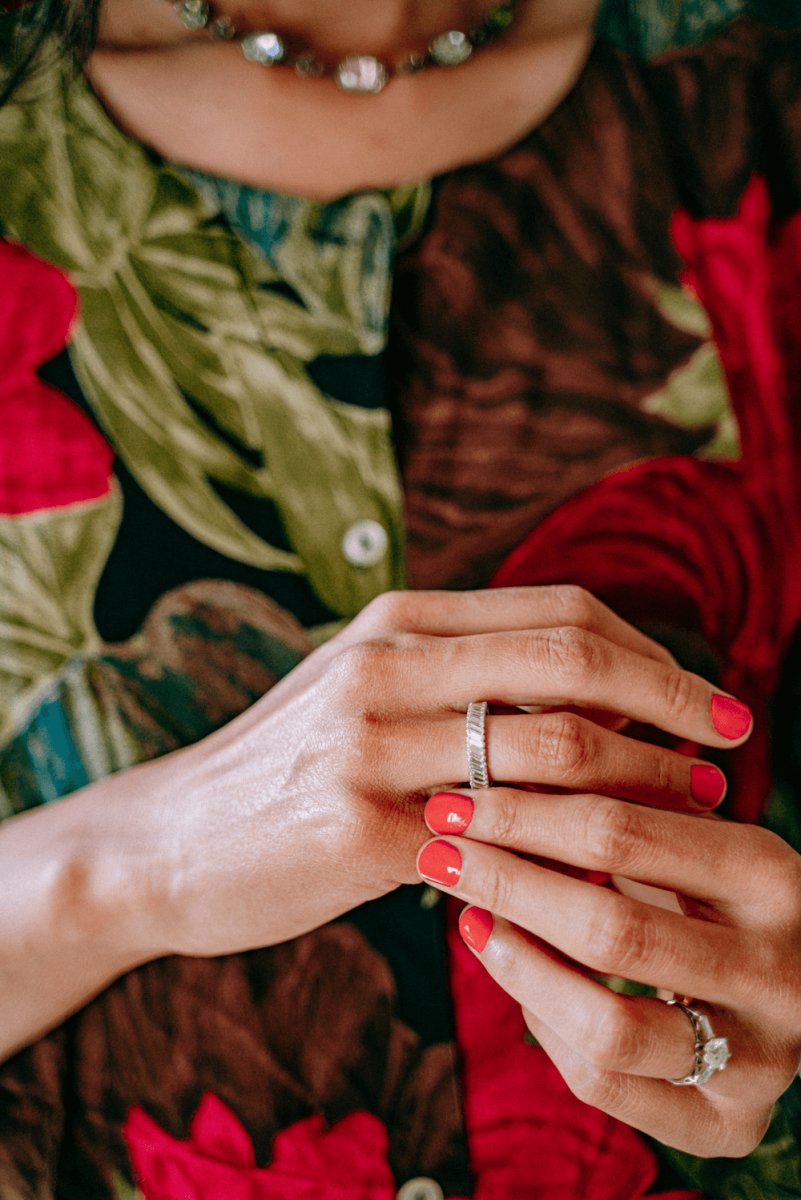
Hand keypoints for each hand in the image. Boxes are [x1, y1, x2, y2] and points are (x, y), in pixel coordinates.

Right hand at [167, 585, 749, 957]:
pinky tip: (609, 877)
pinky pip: (502, 841)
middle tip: (736, 734)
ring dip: (643, 779)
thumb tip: (592, 697)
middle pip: (570, 659)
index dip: (651, 649)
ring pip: (550, 748)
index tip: (708, 690)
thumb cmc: (287, 769)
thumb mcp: (367, 691)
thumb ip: (463, 678)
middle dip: (673, 696)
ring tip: (693, 804)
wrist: (166, 842)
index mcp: (397, 622)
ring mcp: (369, 745)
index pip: (559, 613)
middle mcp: (385, 665)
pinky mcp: (360, 832)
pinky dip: (573, 855)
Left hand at [416, 788, 800, 1156]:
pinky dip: (547, 1030)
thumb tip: (497, 763)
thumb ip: (622, 803)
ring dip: (518, 965)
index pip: (623, 835)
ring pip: (608, 1025)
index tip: (455, 800)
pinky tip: (516, 978)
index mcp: (769, 875)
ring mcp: (763, 1055)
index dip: (524, 815)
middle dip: (507, 886)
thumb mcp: (694, 835)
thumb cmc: (722, 891)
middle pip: (611, 930)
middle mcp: (778, 969)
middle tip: (438, 853)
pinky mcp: (734, 1123)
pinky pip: (609, 1085)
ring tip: (467, 917)